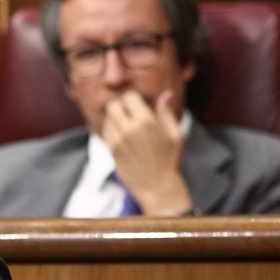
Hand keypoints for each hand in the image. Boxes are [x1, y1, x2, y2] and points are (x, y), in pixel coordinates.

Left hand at [102, 89, 192, 214]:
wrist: (157, 186)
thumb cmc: (169, 160)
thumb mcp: (174, 134)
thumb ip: (166, 113)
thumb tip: (166, 94)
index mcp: (146, 122)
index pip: (129, 97)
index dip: (133, 98)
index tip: (139, 104)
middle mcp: (128, 129)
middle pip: (113, 105)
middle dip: (120, 106)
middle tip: (130, 112)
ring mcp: (117, 141)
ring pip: (107, 119)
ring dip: (115, 118)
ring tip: (127, 125)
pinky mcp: (111, 151)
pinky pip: (105, 132)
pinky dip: (111, 130)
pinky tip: (122, 135)